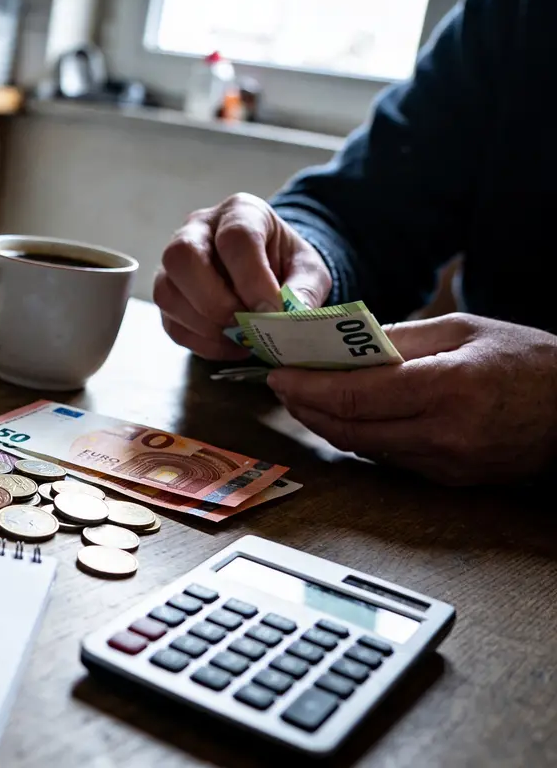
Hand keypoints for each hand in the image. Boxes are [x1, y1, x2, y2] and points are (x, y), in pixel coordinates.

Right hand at [153, 193, 331, 359]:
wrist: (267, 270)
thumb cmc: (285, 264)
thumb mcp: (308, 270)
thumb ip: (304, 290)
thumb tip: (294, 316)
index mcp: (239, 213)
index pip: (234, 237)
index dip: (252, 278)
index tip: (271, 309)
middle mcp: (197, 230)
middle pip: (182, 256)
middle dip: (214, 300)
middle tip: (245, 323)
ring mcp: (174, 263)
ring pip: (166, 292)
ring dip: (204, 325)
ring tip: (240, 336)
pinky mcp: (167, 295)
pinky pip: (170, 322)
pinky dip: (201, 342)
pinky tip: (229, 344)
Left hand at [267, 314, 556, 484]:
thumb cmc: (530, 361)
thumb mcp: (463, 329)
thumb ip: (398, 340)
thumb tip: (341, 345)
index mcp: (448, 387)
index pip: (354, 394)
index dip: (308, 387)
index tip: (280, 374)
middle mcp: (443, 433)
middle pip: (348, 428)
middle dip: (305, 407)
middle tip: (282, 386)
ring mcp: (446, 464)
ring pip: (362, 447)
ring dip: (326, 423)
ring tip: (304, 398)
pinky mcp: (449, 480)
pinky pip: (388, 458)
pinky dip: (359, 435)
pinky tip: (347, 415)